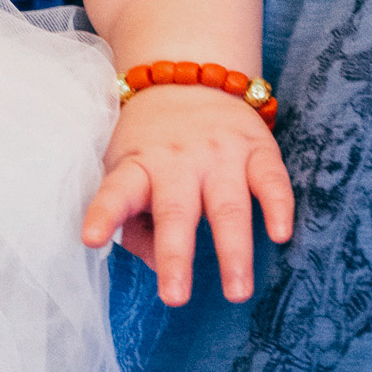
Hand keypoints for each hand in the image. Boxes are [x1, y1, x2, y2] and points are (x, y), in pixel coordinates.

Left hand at [82, 84, 295, 304]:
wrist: (188, 73)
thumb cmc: (152, 141)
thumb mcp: (127, 169)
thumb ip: (135, 224)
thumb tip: (159, 267)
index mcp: (138, 164)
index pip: (117, 190)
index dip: (103, 214)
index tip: (91, 239)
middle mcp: (178, 160)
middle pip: (176, 211)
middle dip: (176, 256)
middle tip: (175, 298)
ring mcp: (220, 153)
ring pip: (228, 205)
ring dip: (234, 250)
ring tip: (238, 291)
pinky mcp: (257, 148)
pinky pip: (271, 179)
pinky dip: (278, 206)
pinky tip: (280, 235)